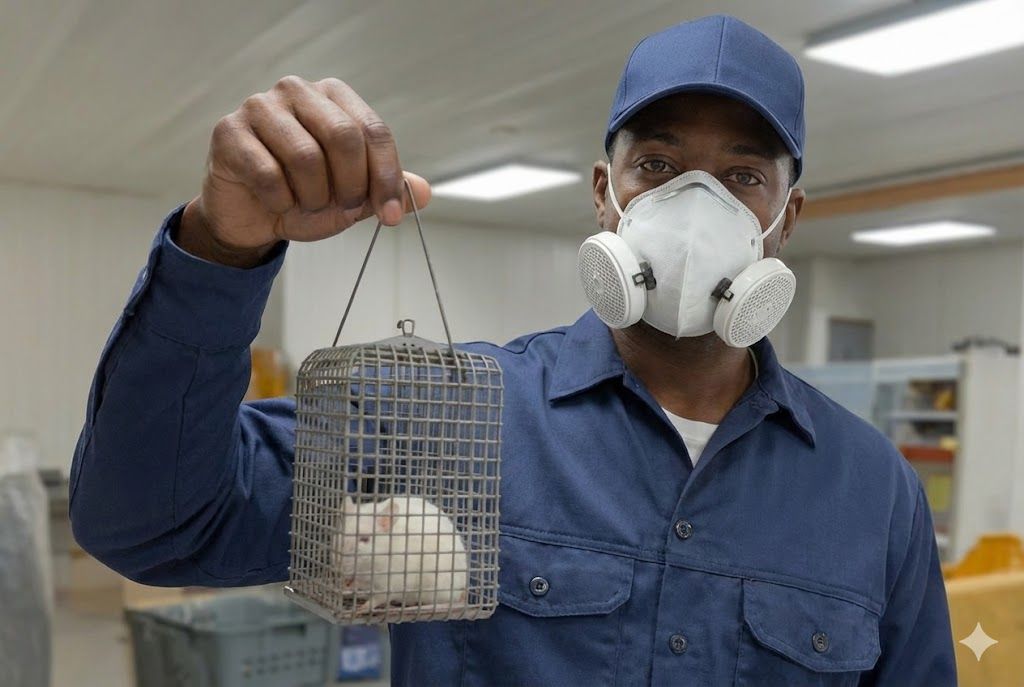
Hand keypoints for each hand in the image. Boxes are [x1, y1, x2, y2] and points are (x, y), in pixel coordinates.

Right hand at [178, 76, 430, 266]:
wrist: (253, 216)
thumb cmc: (305, 196)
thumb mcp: (355, 198)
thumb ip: (389, 191)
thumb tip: (424, 193)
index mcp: (334, 97)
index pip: (373, 130)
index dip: (387, 177)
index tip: (390, 215)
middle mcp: (297, 91)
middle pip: (344, 136)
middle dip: (352, 185)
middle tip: (346, 209)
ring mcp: (260, 106)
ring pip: (306, 156)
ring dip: (314, 196)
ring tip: (308, 204)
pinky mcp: (229, 131)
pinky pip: (268, 173)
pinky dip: (281, 201)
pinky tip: (277, 202)